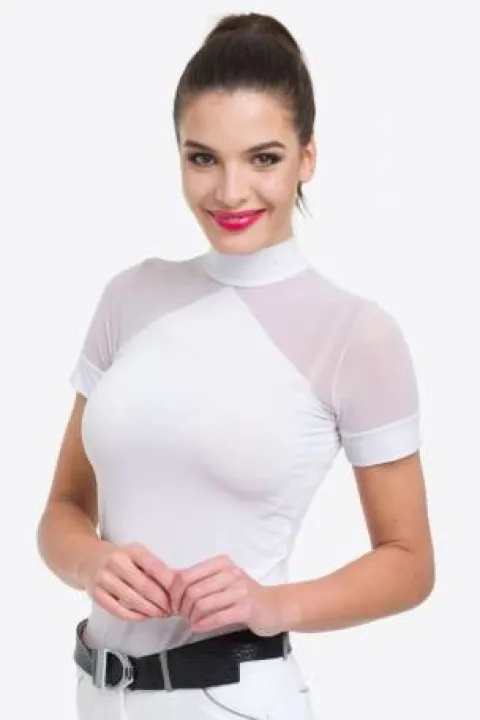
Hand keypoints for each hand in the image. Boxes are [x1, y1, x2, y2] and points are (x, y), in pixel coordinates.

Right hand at [79, 541, 174, 621]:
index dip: (168, 583)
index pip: (154, 566)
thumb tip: (175, 584)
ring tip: (161, 614)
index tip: (178, 593)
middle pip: (144, 586)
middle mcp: (116, 562)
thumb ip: (153, 566)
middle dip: (161, 601)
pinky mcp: (96, 594)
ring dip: (150, 610)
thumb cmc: (120, 558)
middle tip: (172, 609)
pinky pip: (118, 610)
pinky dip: (134, 616)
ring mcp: (104, 578)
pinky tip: (144, 616)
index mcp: (131, 550)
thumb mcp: (136, 554)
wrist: (88, 559)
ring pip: (132, 600)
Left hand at [169, 554, 285, 635]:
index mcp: (221, 563)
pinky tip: (199, 627)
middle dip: (182, 607)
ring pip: (202, 604)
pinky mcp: (246, 608)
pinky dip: (203, 624)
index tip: (175, 604)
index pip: (186, 576)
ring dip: (192, 618)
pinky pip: (216, 617)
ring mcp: (239, 590)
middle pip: (192, 591)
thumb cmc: (244, 594)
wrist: (275, 606)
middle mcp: (230, 573)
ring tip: (192, 622)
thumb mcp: (222, 579)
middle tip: (183, 616)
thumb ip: (199, 579)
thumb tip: (169, 581)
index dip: (175, 593)